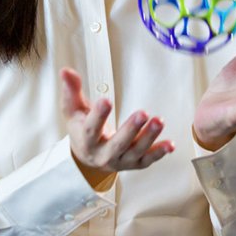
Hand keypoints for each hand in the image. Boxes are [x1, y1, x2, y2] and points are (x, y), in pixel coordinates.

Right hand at [60, 68, 174, 188]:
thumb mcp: (73, 109)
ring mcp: (120, 161)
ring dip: (149, 137)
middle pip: (117, 144)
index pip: (91, 129)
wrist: (88, 156)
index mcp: (86, 141)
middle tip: (142, 113)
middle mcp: (103, 154)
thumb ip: (71, 90)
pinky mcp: (134, 164)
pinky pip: (148, 160)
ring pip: (136, 152)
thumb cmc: (82, 128)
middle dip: (131, 129)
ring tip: (159, 121)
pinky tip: (170, 144)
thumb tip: (66, 71)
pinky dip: (159, 153)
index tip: (106, 100)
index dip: (98, 116)